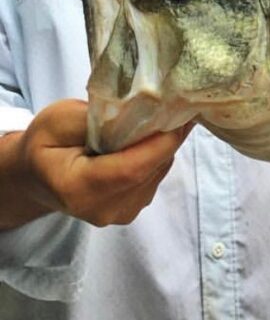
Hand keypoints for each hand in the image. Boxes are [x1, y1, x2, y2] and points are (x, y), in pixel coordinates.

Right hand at [0, 99, 189, 229]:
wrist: (35, 175)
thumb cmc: (44, 144)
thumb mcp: (58, 119)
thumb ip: (97, 117)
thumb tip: (138, 108)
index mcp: (77, 189)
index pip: (132, 169)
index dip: (162, 142)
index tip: (183, 114)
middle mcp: (102, 209)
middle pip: (150, 170)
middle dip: (168, 137)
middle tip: (179, 105)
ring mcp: (119, 213)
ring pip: (158, 171)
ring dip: (164, 144)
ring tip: (161, 118)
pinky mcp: (131, 208)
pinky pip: (156, 175)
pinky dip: (157, 154)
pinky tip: (149, 137)